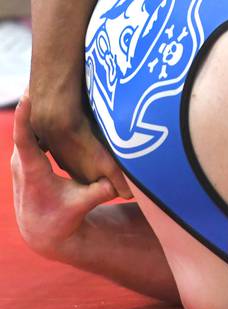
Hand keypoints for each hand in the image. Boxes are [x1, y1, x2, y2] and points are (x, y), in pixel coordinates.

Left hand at [11, 96, 117, 261]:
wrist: (40, 232)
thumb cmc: (60, 219)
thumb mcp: (81, 206)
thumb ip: (100, 193)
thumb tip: (125, 186)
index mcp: (33, 170)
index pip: (24, 138)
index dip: (25, 117)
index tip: (27, 95)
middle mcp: (21, 161)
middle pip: (25, 125)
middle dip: (33, 102)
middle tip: (43, 77)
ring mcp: (21, 160)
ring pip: (27, 128)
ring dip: (36, 109)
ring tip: (45, 84)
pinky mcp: (25, 160)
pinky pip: (29, 134)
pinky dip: (36, 120)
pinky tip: (46, 103)